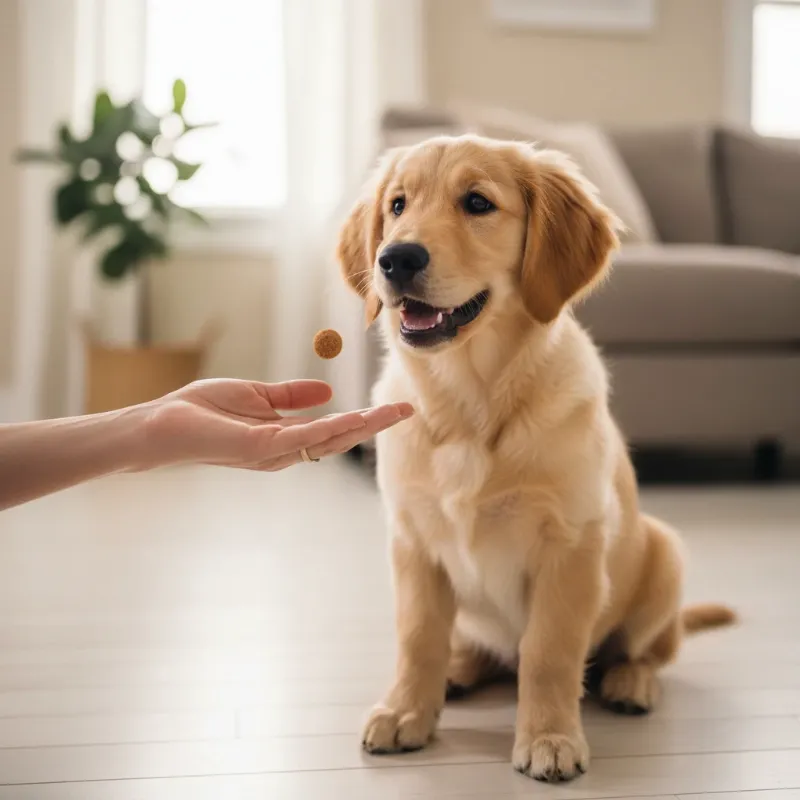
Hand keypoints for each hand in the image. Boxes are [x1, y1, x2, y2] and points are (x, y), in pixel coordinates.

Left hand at [140, 378, 411, 470]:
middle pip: (339, 438)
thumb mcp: (254, 394)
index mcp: (283, 437)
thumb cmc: (199, 410)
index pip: (331, 429)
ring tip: (394, 412)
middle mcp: (284, 451)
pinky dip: (332, 427)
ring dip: (363, 426)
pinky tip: (355, 418)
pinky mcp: (261, 447)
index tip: (390, 407)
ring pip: (329, 439)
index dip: (361, 419)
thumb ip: (290, 395)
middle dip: (374, 424)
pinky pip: (304, 437)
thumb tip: (329, 391)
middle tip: (406, 409)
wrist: (160, 425)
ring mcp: (274, 452)